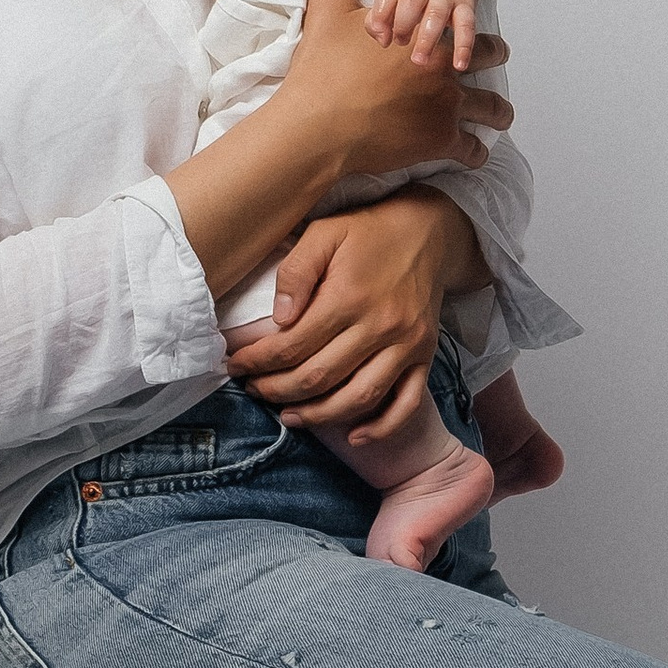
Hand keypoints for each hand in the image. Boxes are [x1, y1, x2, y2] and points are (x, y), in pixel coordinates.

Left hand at [228, 192, 477, 440]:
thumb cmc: (368, 232)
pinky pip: (407, 404)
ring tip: (290, 417)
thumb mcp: (325, 233)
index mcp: (349, 296)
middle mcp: (380, 326)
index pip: (293, 345)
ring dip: (319, 416)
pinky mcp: (426, 356)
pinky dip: (381, 427)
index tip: (236, 366)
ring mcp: (407, 345)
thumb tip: (279, 318)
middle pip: (320, 377)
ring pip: (358, 397)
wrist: (430, 230)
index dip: (259, 361)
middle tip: (255, 390)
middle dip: (278, 390)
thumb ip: (296, 271)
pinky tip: (354, 437)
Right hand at [272, 0, 508, 179]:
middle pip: (487, 67)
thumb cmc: (323, 67)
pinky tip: (476, 154)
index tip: (493, 46)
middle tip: (499, 70)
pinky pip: (471, 150)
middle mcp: (445, 71)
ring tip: (500, 119)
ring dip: (497, 115)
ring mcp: (446, 109)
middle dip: (495, 69)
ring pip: (489, 112)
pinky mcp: (439, 144)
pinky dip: (476, 153)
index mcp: (426, 36)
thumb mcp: (329, 2)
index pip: (468, 28)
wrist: (317, 125)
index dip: (482, 37)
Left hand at [365, 0, 482, 72]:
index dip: (381, 13)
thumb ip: (379, 18)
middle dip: (403, 24)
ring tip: (419, 60)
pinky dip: (464, 46)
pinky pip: (467, 26)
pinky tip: (459, 65)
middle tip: (400, 42)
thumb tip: (383, 40)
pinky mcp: (466, 7)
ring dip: (427, 39)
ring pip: (437, 14)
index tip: (380, 33)